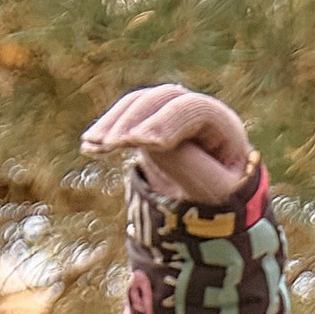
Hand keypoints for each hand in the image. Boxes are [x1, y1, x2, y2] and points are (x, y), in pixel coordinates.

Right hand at [80, 83, 255, 204]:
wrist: (218, 213)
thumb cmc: (225, 206)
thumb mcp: (215, 193)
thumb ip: (189, 164)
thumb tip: (148, 139)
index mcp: (225, 127)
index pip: (195, 110)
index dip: (166, 121)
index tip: (140, 141)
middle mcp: (200, 113)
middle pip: (162, 100)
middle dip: (133, 120)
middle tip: (109, 145)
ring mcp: (174, 115)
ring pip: (139, 105)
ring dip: (113, 123)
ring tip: (91, 146)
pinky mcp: (152, 125)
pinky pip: (127, 119)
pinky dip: (108, 131)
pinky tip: (89, 147)